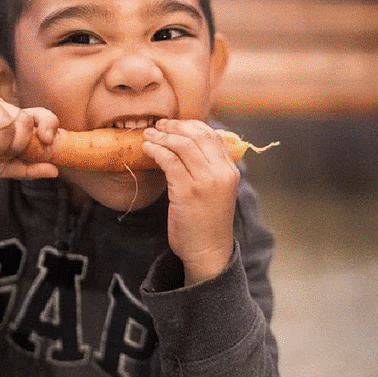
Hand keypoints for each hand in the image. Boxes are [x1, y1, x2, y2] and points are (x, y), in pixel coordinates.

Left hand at [142, 119, 237, 285]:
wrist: (208, 251)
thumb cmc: (207, 222)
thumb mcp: (216, 191)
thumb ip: (208, 168)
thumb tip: (186, 145)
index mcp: (230, 170)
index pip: (211, 135)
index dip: (189, 125)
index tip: (172, 125)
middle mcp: (221, 172)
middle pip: (196, 135)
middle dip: (174, 127)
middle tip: (157, 126)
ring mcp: (205, 181)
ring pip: (181, 145)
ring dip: (161, 137)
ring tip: (148, 136)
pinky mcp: (187, 191)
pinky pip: (169, 160)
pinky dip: (155, 151)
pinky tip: (147, 150)